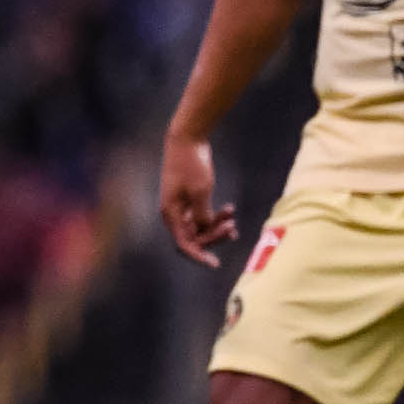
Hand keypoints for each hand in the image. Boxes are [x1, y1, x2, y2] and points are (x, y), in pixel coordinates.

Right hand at [160, 130, 236, 268]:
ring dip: (216, 226)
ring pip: (200, 226)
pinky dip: (215, 216)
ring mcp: (181, 206)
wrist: (187, 139)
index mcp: (170, 213)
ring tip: (232, 218)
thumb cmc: (190, 165)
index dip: (199, 255)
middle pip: (194, 236)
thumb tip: (205, 230)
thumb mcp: (200, 192)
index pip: (184, 243)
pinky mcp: (189, 198)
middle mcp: (173, 213)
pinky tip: (230, 212)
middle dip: (213, 236)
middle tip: (232, 228)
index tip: (214, 263)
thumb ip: (202, 215)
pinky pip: (202, 215)